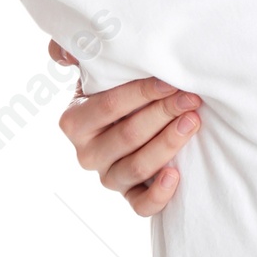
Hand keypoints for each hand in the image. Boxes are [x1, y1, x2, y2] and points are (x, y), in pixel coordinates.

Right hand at [50, 38, 202, 216]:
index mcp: (75, 121)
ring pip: (136, 168)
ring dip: (167, 144)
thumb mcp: (96, 66)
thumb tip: (63, 53)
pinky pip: (141, 206)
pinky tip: (176, 176)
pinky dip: (158, 195)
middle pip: (127, 135)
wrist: (133, 116)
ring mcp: (108, 177)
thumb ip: (79, 51)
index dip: (141, 93)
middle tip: (191, 97)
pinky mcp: (130, 196)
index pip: (109, 106)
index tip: (170, 80)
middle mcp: (87, 153)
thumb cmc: (117, 86)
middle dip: (162, 113)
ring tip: (193, 122)